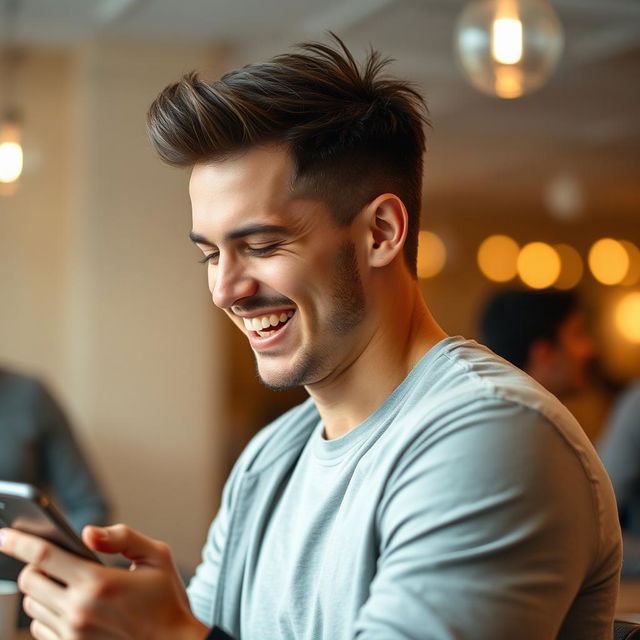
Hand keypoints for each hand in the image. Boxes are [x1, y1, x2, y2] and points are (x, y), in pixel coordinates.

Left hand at [0, 524, 209, 639]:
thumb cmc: (167, 599)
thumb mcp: (157, 556)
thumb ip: (122, 536)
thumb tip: (86, 532)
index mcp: (98, 582)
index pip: (44, 556)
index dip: (18, 541)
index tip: (4, 532)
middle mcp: (79, 610)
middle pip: (29, 581)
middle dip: (34, 564)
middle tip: (53, 559)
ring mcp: (72, 635)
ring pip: (31, 606)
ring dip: (40, 590)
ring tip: (65, 583)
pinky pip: (38, 629)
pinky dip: (46, 613)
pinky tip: (70, 606)